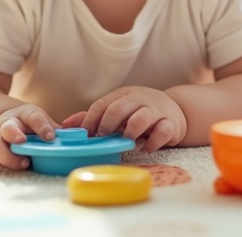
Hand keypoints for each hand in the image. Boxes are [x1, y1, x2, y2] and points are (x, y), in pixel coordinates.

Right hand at [0, 104, 58, 172]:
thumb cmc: (32, 124)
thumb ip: (56, 129)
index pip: (34, 117)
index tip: (51, 136)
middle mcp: (9, 124)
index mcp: (26, 115)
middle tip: (23, 143)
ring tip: (20, 164)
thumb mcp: (44, 121)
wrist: (7, 120)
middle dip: (15, 135)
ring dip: (4, 154)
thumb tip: (78, 136)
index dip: (42, 126)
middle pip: (9, 128)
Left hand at [63, 86, 185, 152]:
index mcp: (124, 95)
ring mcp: (156, 110)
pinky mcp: (171, 123)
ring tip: (126, 142)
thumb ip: (94, 117)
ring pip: (141, 118)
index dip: (91, 120)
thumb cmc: (140, 111)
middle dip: (107, 124)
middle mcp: (139, 99)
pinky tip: (145, 148)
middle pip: (119, 108)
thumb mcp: (118, 109)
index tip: (86, 135)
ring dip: (130, 132)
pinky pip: (162, 132)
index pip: (102, 104)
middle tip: (103, 138)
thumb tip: (65, 125)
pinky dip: (152, 142)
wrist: (176, 110)